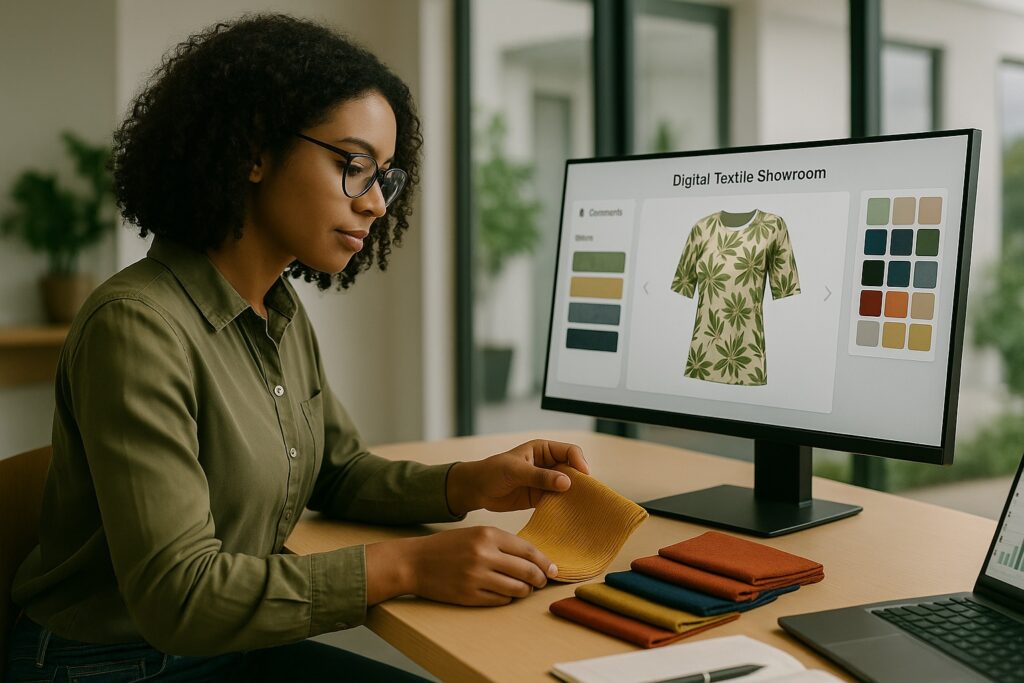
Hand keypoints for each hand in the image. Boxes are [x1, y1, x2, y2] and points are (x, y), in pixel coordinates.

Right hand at [407, 526, 557, 605]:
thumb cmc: (448, 546)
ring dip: (525, 591)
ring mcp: (476, 577)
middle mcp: (484, 555)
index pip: (528, 550)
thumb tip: (533, 559)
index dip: (544, 562)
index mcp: (487, 535)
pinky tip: (505, 594)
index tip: (553, 569)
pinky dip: (507, 599)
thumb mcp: (476, 534)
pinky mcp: (469, 596)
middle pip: (527, 571)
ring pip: (517, 589)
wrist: (415, 562)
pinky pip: (500, 601)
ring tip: (524, 589)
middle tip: (542, 582)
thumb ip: (502, 543)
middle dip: (540, 579)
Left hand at [447, 439, 589, 513]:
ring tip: (580, 507)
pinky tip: (567, 514)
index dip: (579, 462)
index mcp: (543, 450)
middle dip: (580, 481)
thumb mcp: (516, 471)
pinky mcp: (541, 498)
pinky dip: (563, 507)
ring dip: (573, 496)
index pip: (570, 452)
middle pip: (573, 470)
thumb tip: (566, 482)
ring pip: (568, 487)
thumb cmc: (492, 471)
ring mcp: (546, 482)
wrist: (476, 490)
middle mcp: (548, 464)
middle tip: (586, 496)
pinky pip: (558, 501)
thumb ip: (540, 476)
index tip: (583, 476)